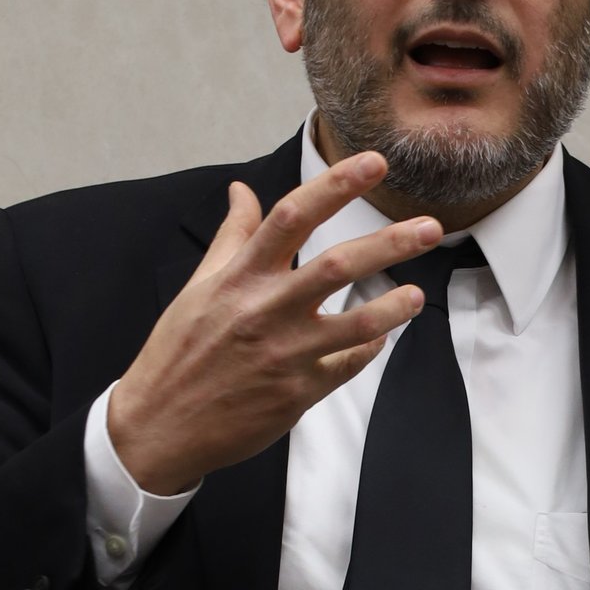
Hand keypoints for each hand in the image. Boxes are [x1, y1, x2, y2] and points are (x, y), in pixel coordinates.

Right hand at [106, 151, 439, 494]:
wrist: (158, 427)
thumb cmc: (179, 350)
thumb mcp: (200, 285)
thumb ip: (232, 236)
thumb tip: (240, 190)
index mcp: (240, 277)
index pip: (292, 216)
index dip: (336, 185)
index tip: (373, 163)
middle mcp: (264, 310)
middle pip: (337, 265)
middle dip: (390, 243)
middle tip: (431, 227)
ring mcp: (284, 354)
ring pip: (356, 324)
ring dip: (394, 307)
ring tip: (416, 294)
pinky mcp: (297, 394)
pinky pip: (347, 364)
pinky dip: (368, 347)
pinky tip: (380, 336)